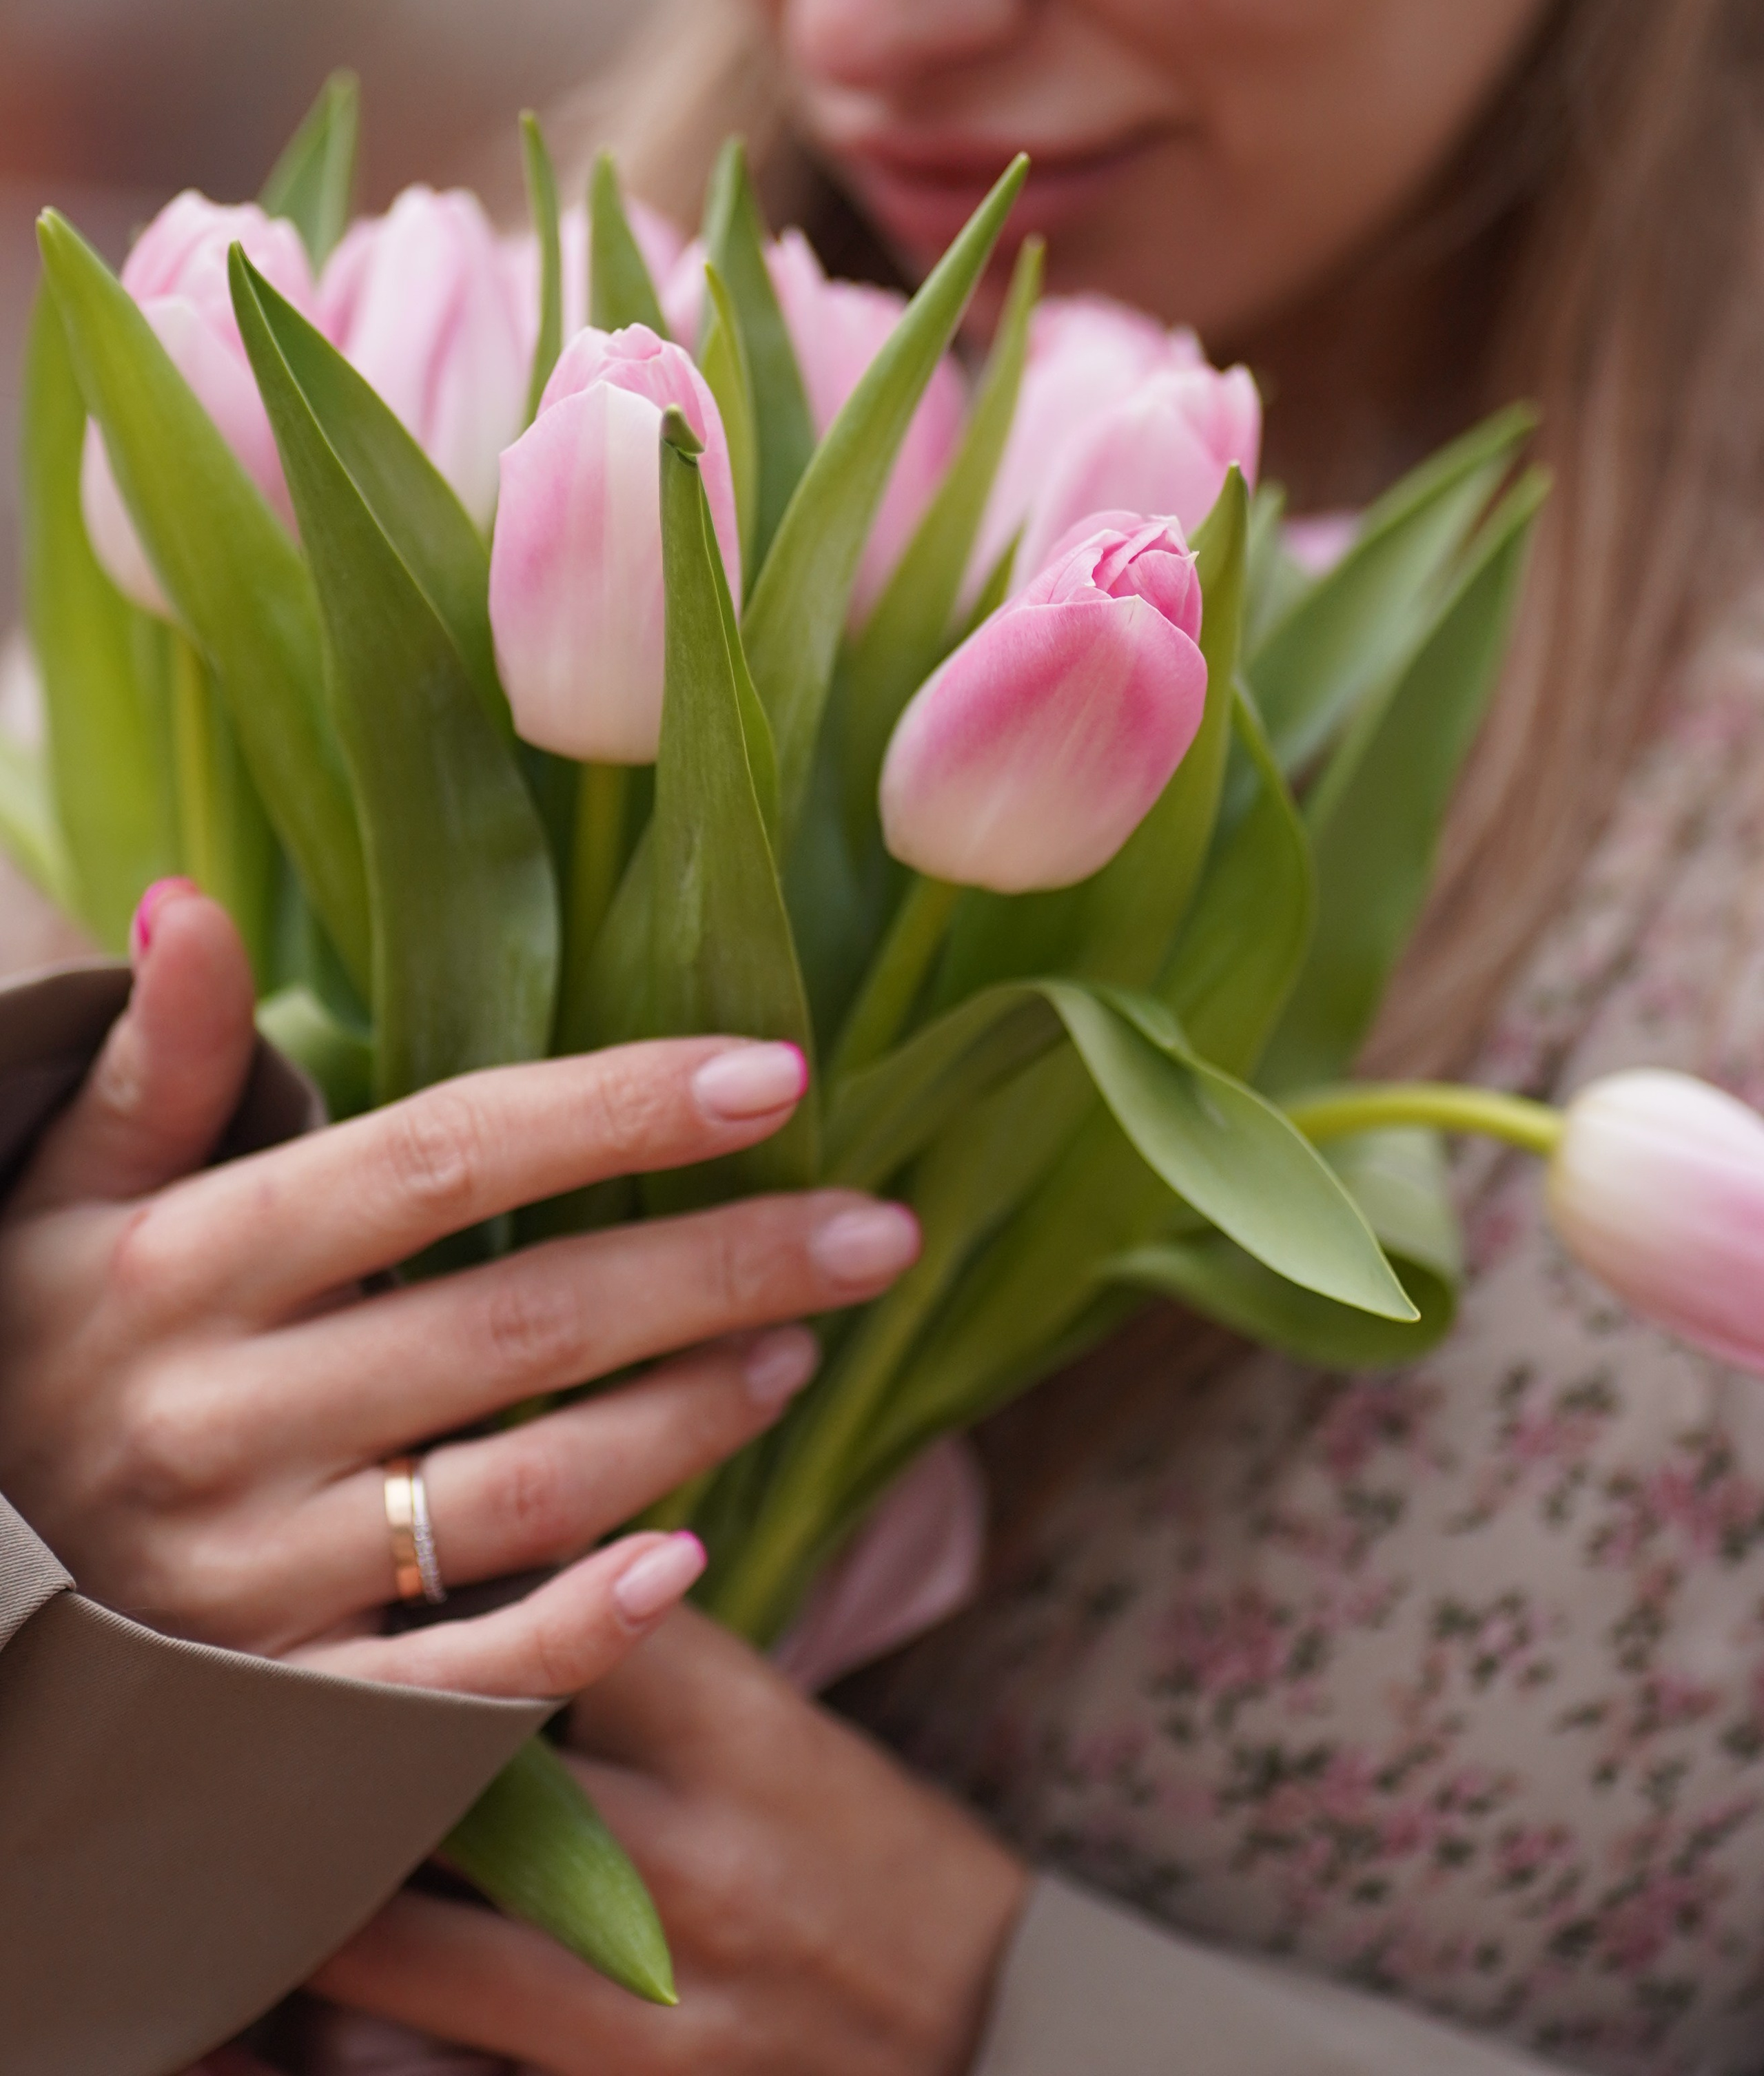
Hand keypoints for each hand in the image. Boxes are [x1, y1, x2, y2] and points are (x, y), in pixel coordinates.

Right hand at [0, 886, 919, 1698]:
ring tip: (803, 1352)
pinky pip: (454, 1685)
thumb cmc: (37, 1344)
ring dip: (688, 1418)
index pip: (445, 1156)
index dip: (616, 1110)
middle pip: (527, 1320)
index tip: (772, 1075)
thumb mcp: (65, 1191)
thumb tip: (192, 906)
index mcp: (190, 1264)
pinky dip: (582, 1632)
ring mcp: (251, 1576)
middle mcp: (225, 1417)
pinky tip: (696, 1566)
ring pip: (524, 1490)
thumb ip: (158, 1063)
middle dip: (723, 1266)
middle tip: (875, 1232)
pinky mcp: (276, 1709)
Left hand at [313, 1607, 1030, 2075]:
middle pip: (448, 1783)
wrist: (1001, 2041)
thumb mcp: (790, 1739)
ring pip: (399, 1957)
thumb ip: (651, 1674)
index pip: (552, 1632)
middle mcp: (690, 1874)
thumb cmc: (874, 1869)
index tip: (379, 1596)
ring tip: (267, 1867)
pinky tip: (306, 2020)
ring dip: (320, 1909)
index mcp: (745, 1746)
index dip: (449, 1608)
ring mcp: (647, 2024)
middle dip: (343, 1755)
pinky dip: (352, 2052)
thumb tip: (488, 1601)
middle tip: (251, 1724)